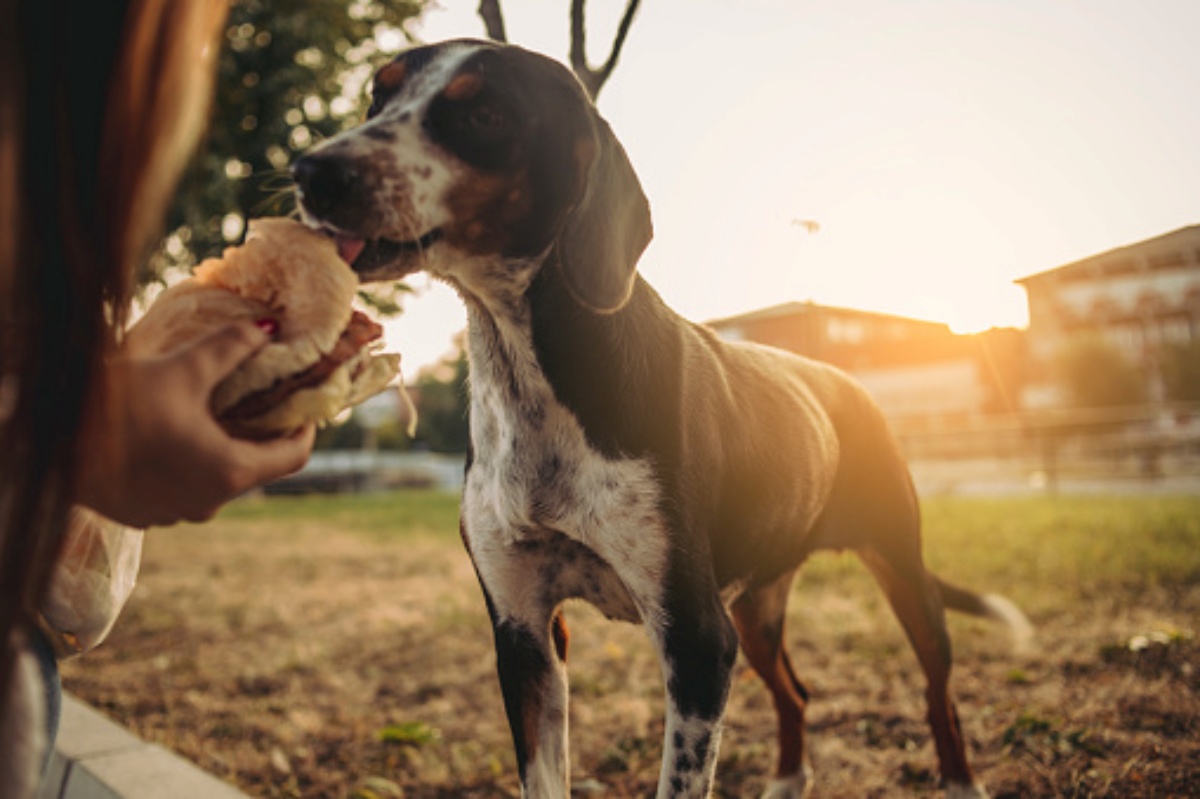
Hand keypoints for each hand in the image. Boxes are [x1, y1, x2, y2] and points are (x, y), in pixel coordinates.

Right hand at [76, 322, 314, 527]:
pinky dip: (190, 464)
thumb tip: (270, 327)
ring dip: (223, 450)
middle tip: (262, 401)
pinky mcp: (143, 515)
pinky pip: (183, 490)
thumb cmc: (118, 404)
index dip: (306, 430)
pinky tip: (175, 435)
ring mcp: (173, 515)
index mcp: (229, 472)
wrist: (47, 439)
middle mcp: (208, 503)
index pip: (294, 458)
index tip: (304, 406)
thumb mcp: (182, 368)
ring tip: (217, 413)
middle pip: (256, 468)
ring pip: (217, 480)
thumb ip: (233, 347)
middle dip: (261, 435)